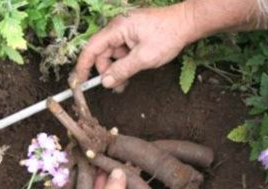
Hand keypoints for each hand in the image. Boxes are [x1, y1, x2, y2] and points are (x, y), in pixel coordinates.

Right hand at [76, 3, 195, 88]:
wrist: (187, 23)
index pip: (91, 48)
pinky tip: (131, 72)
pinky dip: (124, 63)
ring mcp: (125, 31)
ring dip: (116, 69)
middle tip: (115, 87)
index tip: (79, 82)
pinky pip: (122, 51)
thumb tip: (105, 82)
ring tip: (125, 83)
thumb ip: (122, 70)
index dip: (83, 66)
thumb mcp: (144, 58)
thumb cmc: (168, 35)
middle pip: (102, 53)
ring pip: (112, 54)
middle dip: (106, 71)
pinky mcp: (133, 35)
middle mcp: (117, 28)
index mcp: (116, 29)